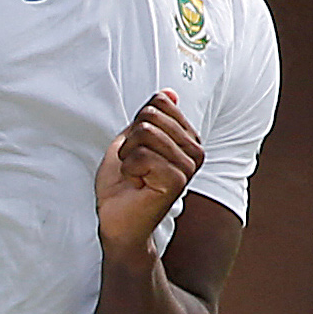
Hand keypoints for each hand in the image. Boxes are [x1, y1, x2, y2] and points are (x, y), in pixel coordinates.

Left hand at [94, 92, 204, 261]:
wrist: (118, 220)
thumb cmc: (124, 185)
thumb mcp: (133, 140)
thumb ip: (150, 118)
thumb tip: (169, 93)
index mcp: (187, 139)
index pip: (158, 103)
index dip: (137, 124)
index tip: (138, 149)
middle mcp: (194, 152)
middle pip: (151, 117)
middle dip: (131, 140)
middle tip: (134, 165)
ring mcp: (188, 167)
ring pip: (145, 134)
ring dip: (128, 156)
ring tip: (135, 175)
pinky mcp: (177, 181)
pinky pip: (142, 156)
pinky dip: (129, 170)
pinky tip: (137, 185)